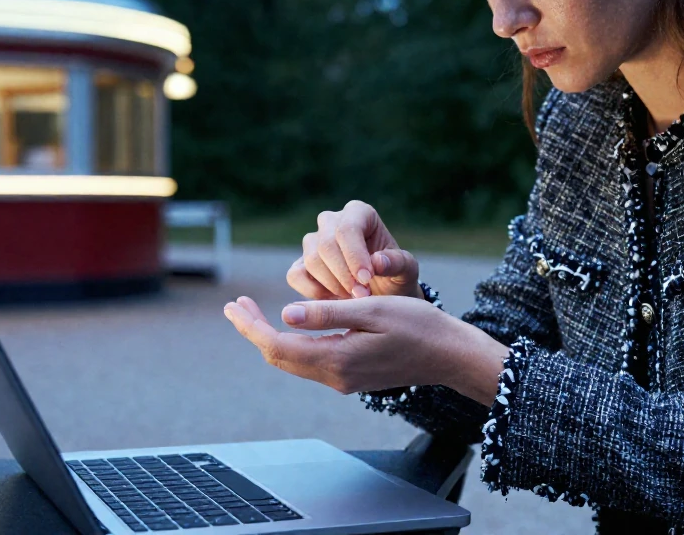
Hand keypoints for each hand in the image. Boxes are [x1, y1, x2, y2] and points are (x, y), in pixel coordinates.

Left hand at [224, 295, 502, 398]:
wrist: (449, 354)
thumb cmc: (417, 325)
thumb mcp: (371, 309)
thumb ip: (328, 313)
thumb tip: (285, 314)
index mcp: (337, 359)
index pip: (277, 346)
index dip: (251, 326)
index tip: (234, 304)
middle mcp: (335, 376)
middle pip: (279, 358)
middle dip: (254, 330)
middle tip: (237, 304)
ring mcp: (343, 380)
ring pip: (293, 361)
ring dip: (271, 336)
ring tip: (254, 311)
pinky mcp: (351, 376)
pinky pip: (310, 362)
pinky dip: (292, 342)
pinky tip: (290, 324)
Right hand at [288, 200, 420, 299]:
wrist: (383, 295)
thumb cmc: (396, 277)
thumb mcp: (406, 271)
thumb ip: (397, 263)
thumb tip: (377, 262)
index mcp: (359, 213)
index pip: (348, 228)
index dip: (354, 255)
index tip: (366, 280)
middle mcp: (332, 221)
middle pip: (326, 244)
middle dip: (343, 275)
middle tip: (361, 297)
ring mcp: (313, 241)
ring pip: (311, 260)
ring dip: (332, 285)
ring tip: (354, 300)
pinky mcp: (300, 263)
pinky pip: (295, 275)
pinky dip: (312, 292)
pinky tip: (335, 301)